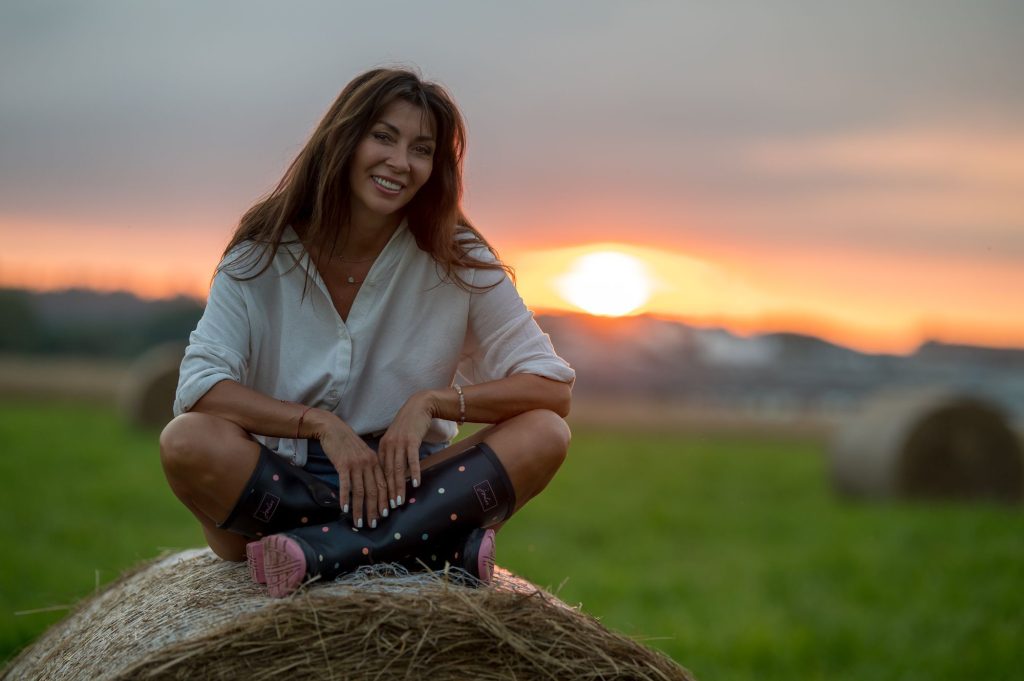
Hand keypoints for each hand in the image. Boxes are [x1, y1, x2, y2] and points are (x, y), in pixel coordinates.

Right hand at [315, 413, 387, 528]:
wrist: (334, 429)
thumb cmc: (348, 444)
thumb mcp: (364, 455)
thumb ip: (370, 468)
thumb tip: (374, 487)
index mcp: (376, 462)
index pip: (384, 485)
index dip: (385, 501)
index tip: (385, 515)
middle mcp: (369, 463)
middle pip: (374, 491)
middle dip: (374, 510)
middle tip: (373, 525)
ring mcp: (356, 464)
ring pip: (360, 491)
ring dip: (360, 509)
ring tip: (359, 522)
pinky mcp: (343, 464)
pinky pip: (346, 484)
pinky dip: (346, 498)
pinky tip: (344, 509)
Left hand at [378, 391, 434, 506]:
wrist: (419, 406)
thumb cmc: (408, 425)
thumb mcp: (396, 440)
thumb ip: (393, 456)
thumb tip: (393, 475)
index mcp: (382, 448)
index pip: (380, 473)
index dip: (380, 489)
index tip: (381, 504)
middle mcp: (389, 446)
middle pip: (387, 474)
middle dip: (387, 493)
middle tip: (388, 509)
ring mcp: (400, 443)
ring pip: (398, 469)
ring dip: (398, 487)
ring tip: (399, 502)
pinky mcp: (412, 440)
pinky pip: (412, 459)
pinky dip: (413, 472)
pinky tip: (415, 484)